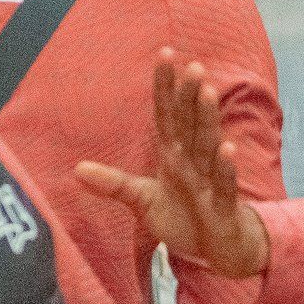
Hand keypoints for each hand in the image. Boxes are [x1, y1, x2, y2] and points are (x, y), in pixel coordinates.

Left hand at [78, 51, 270, 278]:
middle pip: (189, 122)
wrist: (215, 250)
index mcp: (173, 154)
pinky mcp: (223, 204)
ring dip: (207, 119)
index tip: (165, 53)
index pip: (167, 114)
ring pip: (208, 144)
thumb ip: (114, 184)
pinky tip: (227, 149)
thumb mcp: (141, 200)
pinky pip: (224, 184)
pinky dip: (226, 168)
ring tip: (206, 91)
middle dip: (189, 95)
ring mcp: (209, 180)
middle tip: (191, 65)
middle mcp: (192, 160)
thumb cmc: (181, 217)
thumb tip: (76, 169)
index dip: (165, 86)